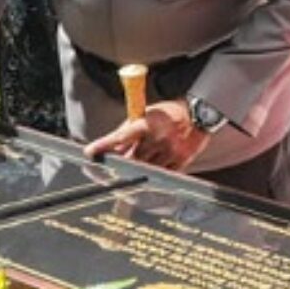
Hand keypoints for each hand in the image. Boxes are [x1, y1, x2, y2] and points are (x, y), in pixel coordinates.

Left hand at [83, 100, 210, 170]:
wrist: (201, 115)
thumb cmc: (169, 114)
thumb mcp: (147, 114)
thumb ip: (128, 130)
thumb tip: (109, 149)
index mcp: (149, 123)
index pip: (122, 136)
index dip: (104, 145)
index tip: (89, 152)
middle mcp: (160, 138)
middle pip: (131, 158)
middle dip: (119, 164)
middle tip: (108, 167)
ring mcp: (172, 151)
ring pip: (145, 169)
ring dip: (135, 170)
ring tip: (132, 167)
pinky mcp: (181, 160)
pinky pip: (161, 174)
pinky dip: (151, 174)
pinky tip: (148, 172)